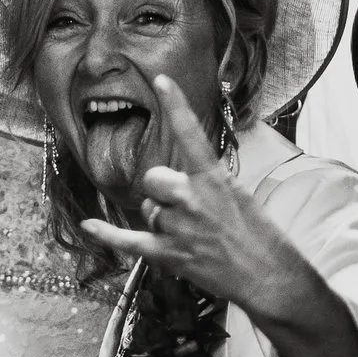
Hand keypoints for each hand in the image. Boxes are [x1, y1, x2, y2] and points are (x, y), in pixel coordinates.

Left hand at [81, 76, 311, 319]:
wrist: (269, 277)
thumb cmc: (259, 236)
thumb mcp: (239, 196)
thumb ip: (205, 183)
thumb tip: (177, 184)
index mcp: (214, 180)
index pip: (190, 135)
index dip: (176, 105)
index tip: (160, 80)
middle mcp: (192, 199)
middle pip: (153, 179)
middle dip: (164, 190)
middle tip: (190, 209)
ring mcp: (179, 227)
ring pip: (149, 209)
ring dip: (162, 218)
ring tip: (192, 234)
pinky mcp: (170, 254)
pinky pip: (129, 240)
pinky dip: (107, 234)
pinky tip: (88, 225)